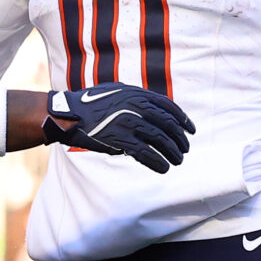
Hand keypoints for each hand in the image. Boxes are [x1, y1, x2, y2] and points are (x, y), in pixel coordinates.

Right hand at [41, 82, 193, 172]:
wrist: (70, 115)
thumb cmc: (91, 104)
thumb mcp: (117, 91)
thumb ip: (136, 98)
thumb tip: (155, 108)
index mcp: (138, 94)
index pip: (169, 107)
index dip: (183, 120)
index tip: (191, 131)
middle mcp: (137, 106)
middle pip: (168, 125)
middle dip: (179, 140)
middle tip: (184, 150)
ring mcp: (129, 123)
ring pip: (160, 140)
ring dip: (172, 153)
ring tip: (177, 161)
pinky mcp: (120, 139)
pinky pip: (145, 153)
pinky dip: (157, 162)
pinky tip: (163, 168)